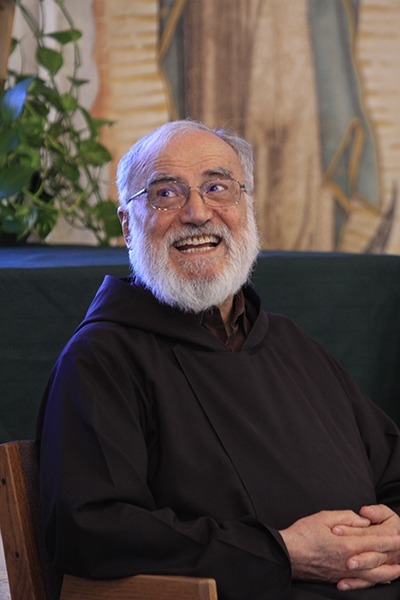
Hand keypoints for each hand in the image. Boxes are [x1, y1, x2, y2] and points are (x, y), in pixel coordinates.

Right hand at [279, 509, 399, 588]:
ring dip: (388, 571)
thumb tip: (363, 521)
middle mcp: (349, 562)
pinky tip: (379, 579)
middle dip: (392, 554)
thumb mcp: (324, 517)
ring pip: (372, 575)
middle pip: (377, 559)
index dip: (388, 539)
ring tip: (398, 569)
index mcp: (346, 544)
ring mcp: (344, 573)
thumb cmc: (303, 534)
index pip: (373, 541)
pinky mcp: (338, 578)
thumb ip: (346, 518)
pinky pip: (362, 582)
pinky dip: (374, 580)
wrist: (287, 555)